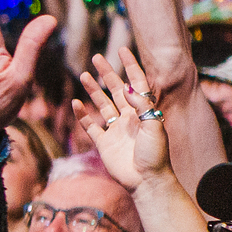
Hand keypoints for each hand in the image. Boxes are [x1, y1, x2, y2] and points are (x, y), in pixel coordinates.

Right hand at [70, 49, 167, 190]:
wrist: (146, 181)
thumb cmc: (155, 154)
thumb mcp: (154, 126)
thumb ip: (141, 105)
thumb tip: (127, 87)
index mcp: (143, 111)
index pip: (137, 83)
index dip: (130, 66)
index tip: (123, 50)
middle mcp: (128, 117)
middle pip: (116, 90)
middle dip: (107, 73)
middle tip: (97, 58)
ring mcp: (115, 130)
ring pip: (102, 105)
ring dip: (93, 90)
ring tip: (83, 75)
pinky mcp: (104, 143)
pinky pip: (90, 126)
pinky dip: (82, 115)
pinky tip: (75, 104)